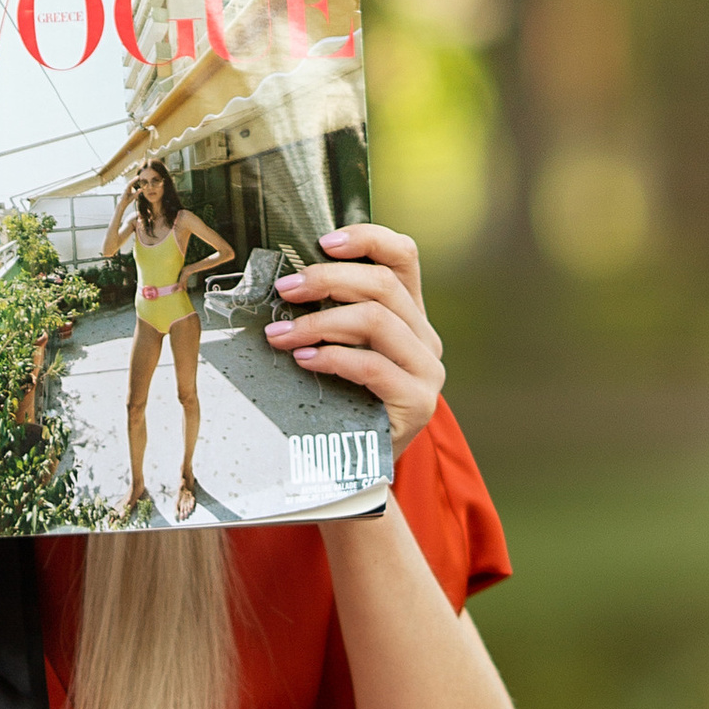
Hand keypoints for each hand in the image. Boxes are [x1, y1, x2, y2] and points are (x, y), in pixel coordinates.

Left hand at [263, 223, 442, 448]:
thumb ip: (330, 314)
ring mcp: (427, 370)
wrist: (358, 470)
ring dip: (320, 322)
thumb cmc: (340, 402)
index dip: (367, 238)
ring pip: (376, 321)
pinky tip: (305, 361)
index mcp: (409, 314)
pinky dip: (333, 358)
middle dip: (327, 280)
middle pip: (382, 285)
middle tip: (284, 289)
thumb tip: (283, 281)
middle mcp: (425, 337)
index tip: (323, 242)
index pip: (403, 256)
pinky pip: (374, 366)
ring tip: (281, 335)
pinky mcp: (418, 403)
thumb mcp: (338, 349)